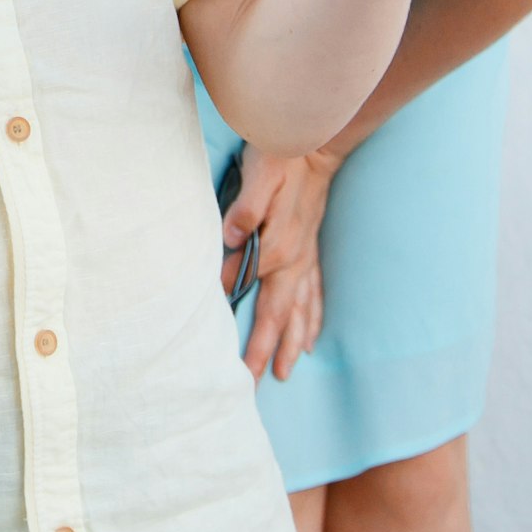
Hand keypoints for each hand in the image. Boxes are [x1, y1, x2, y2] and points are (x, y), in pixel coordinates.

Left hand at [224, 151, 336, 380]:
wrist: (317, 143)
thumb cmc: (281, 157)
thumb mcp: (259, 175)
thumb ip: (246, 208)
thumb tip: (228, 239)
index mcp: (278, 246)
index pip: (249, 288)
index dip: (231, 314)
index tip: (214, 344)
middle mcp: (295, 260)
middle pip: (278, 315)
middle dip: (264, 352)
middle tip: (250, 388)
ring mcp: (306, 258)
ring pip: (299, 312)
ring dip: (289, 344)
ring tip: (282, 375)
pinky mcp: (311, 251)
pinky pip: (314, 295)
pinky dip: (312, 321)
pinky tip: (310, 340)